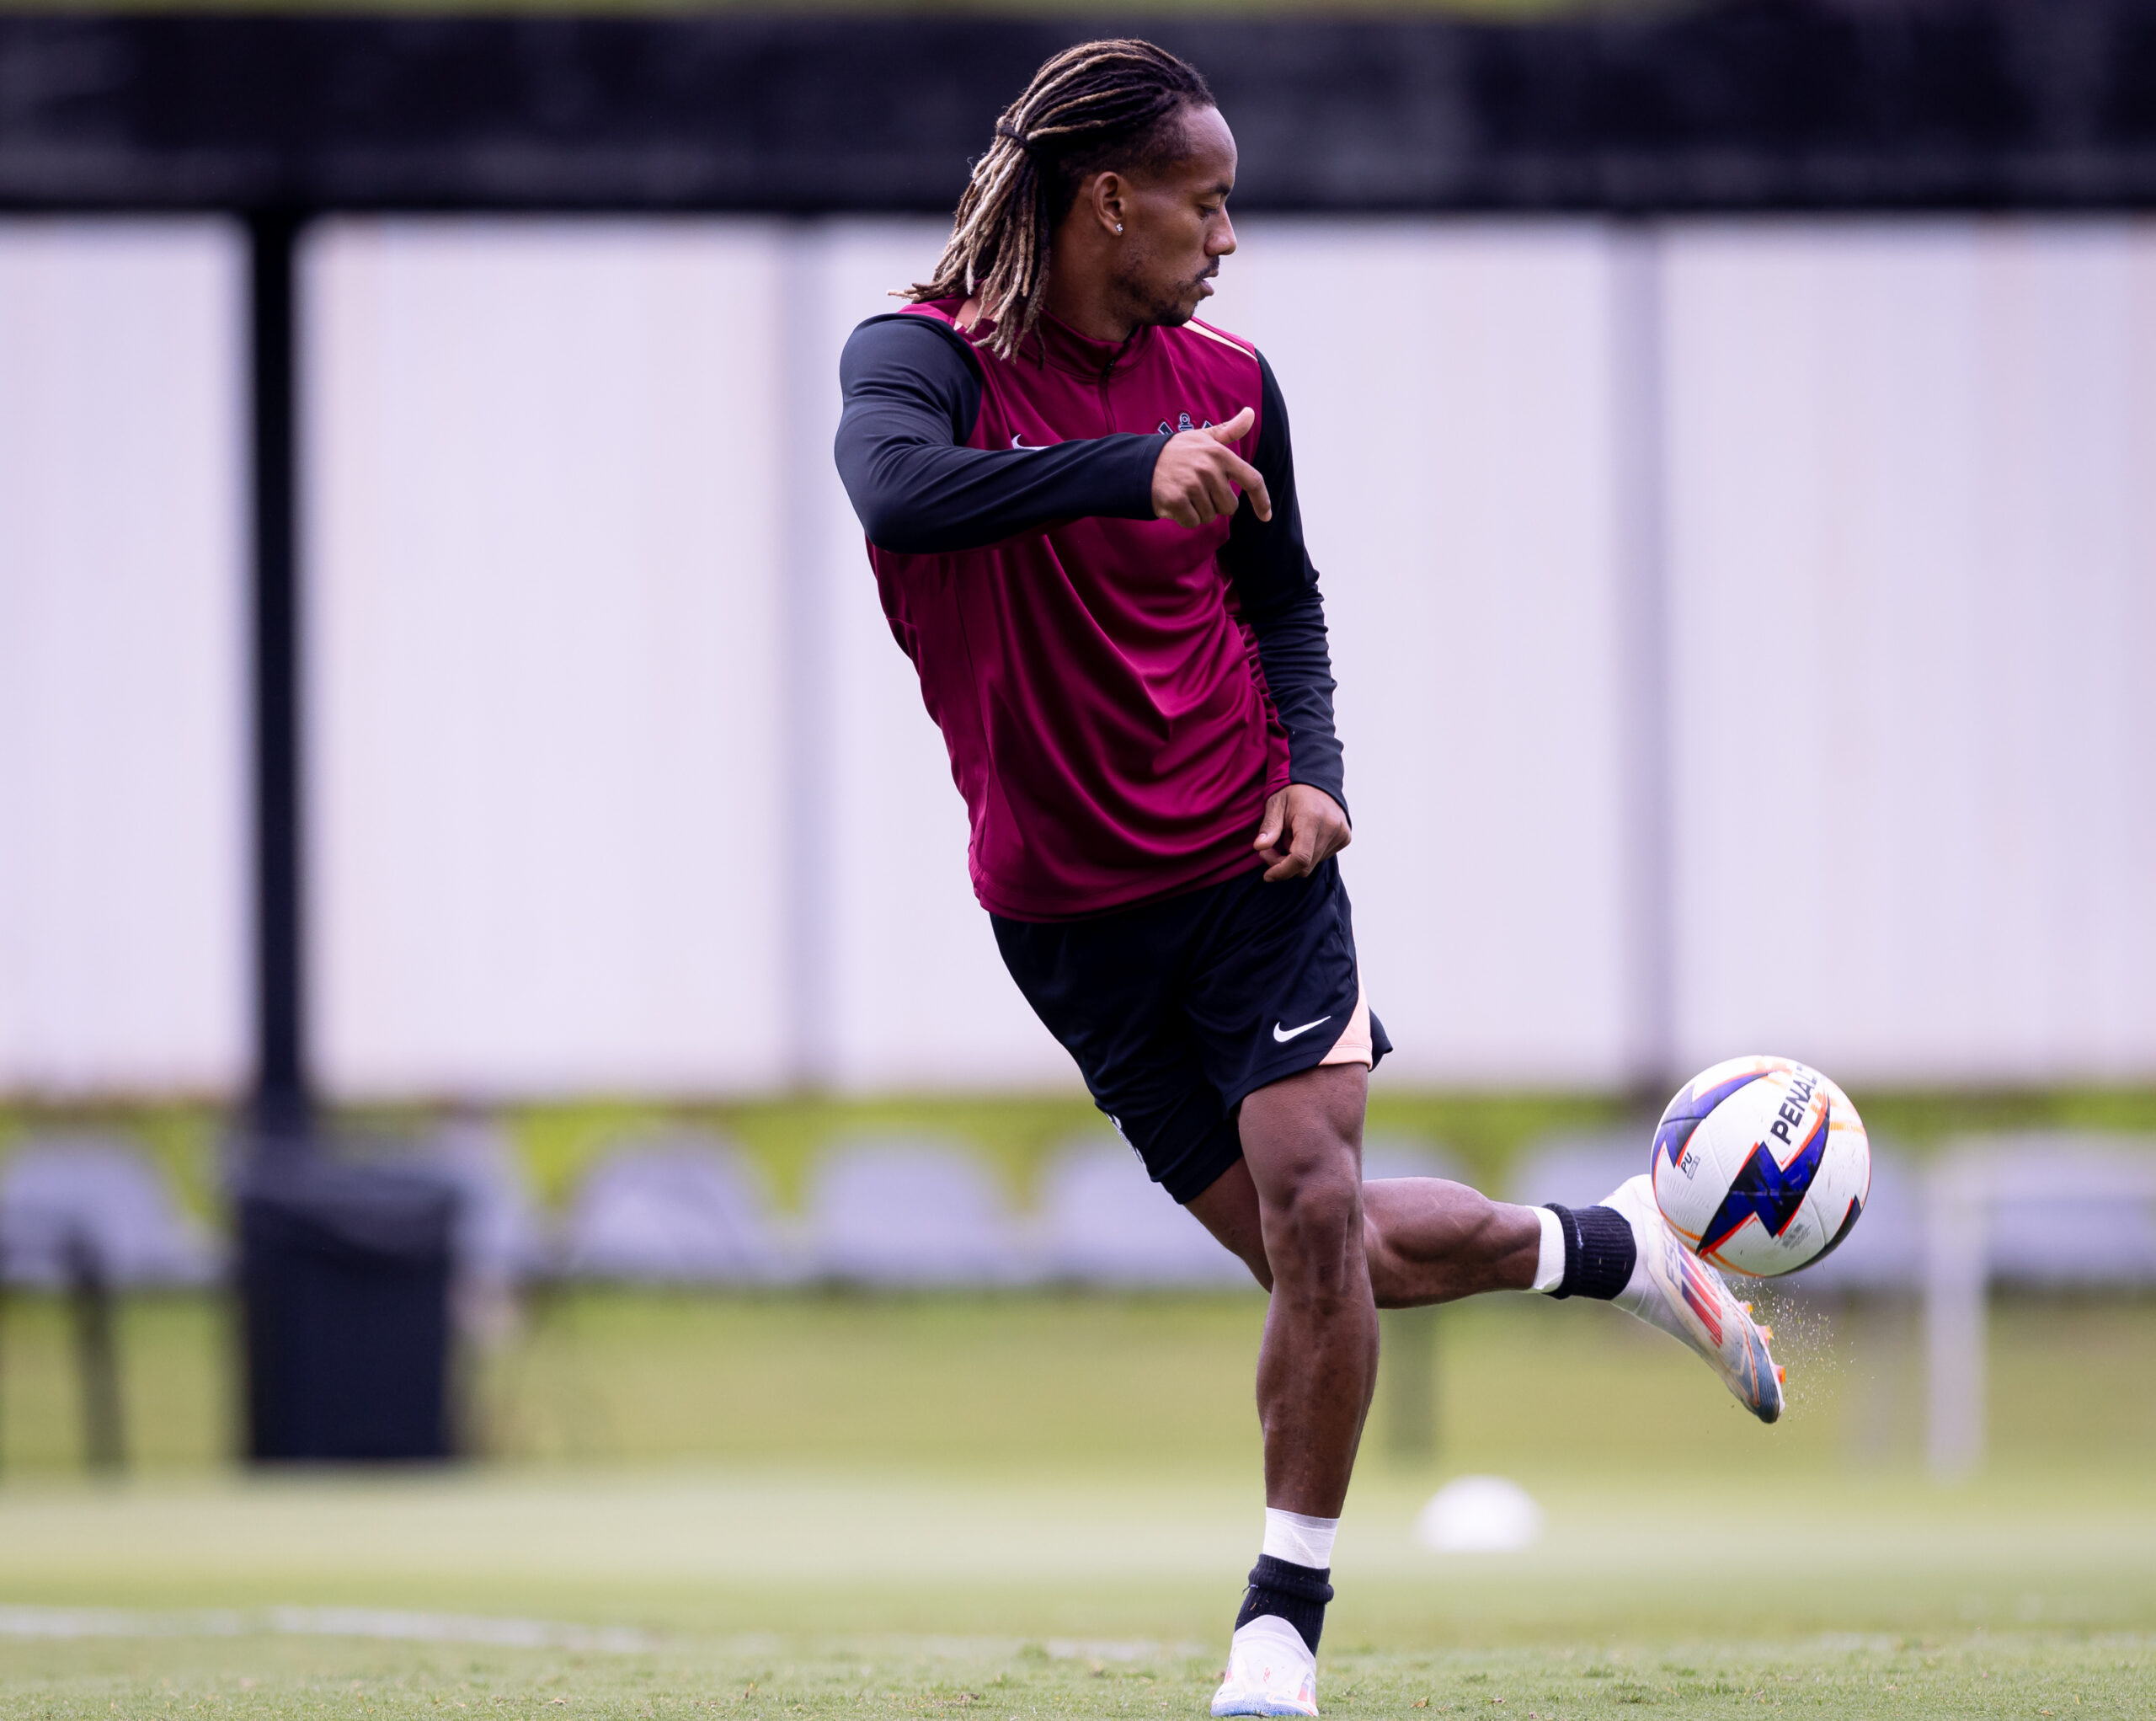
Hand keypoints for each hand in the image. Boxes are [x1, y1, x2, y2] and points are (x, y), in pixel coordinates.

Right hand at [1151, 406, 1271, 528]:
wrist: (1139, 462)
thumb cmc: (1176, 451)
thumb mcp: (1203, 438)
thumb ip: (1229, 430)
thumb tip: (1250, 413)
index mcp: (1220, 454)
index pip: (1252, 480)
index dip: (1262, 500)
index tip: (1266, 516)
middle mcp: (1208, 469)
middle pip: (1230, 506)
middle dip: (1216, 504)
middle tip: (1197, 490)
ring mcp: (1192, 485)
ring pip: (1210, 516)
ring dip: (1198, 511)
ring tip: (1184, 493)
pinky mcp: (1176, 500)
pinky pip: (1193, 522)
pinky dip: (1185, 518)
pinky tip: (1175, 503)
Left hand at [1253, 784, 1349, 882]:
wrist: (1318, 780)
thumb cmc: (1292, 793)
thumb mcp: (1275, 804)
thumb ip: (1269, 826)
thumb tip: (1259, 847)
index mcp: (1312, 818)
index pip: (1300, 858)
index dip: (1282, 871)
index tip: (1267, 875)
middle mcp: (1331, 827)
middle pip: (1305, 865)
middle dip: (1283, 863)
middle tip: (1270, 849)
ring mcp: (1341, 833)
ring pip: (1313, 863)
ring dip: (1296, 857)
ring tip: (1289, 836)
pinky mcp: (1345, 838)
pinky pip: (1322, 856)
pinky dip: (1309, 852)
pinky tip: (1304, 835)